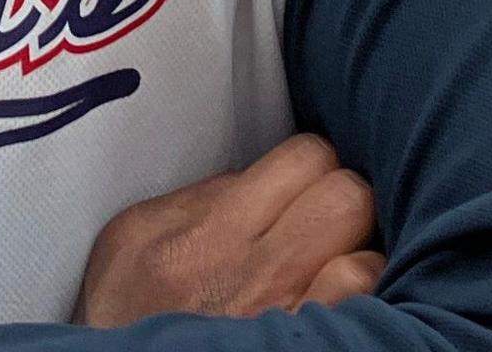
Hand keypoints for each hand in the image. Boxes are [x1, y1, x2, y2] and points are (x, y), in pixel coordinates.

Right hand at [73, 135, 386, 324]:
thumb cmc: (128, 312)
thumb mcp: (133, 240)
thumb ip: (196, 198)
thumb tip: (255, 177)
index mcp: (208, 229)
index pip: (304, 158)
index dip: (311, 169)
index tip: (300, 189)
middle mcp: (251, 268)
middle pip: (346, 195)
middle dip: (342, 200)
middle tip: (324, 223)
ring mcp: (282, 313)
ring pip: (363, 248)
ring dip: (356, 251)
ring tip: (335, 263)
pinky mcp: (300, 345)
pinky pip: (359, 297)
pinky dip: (361, 292)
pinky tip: (340, 299)